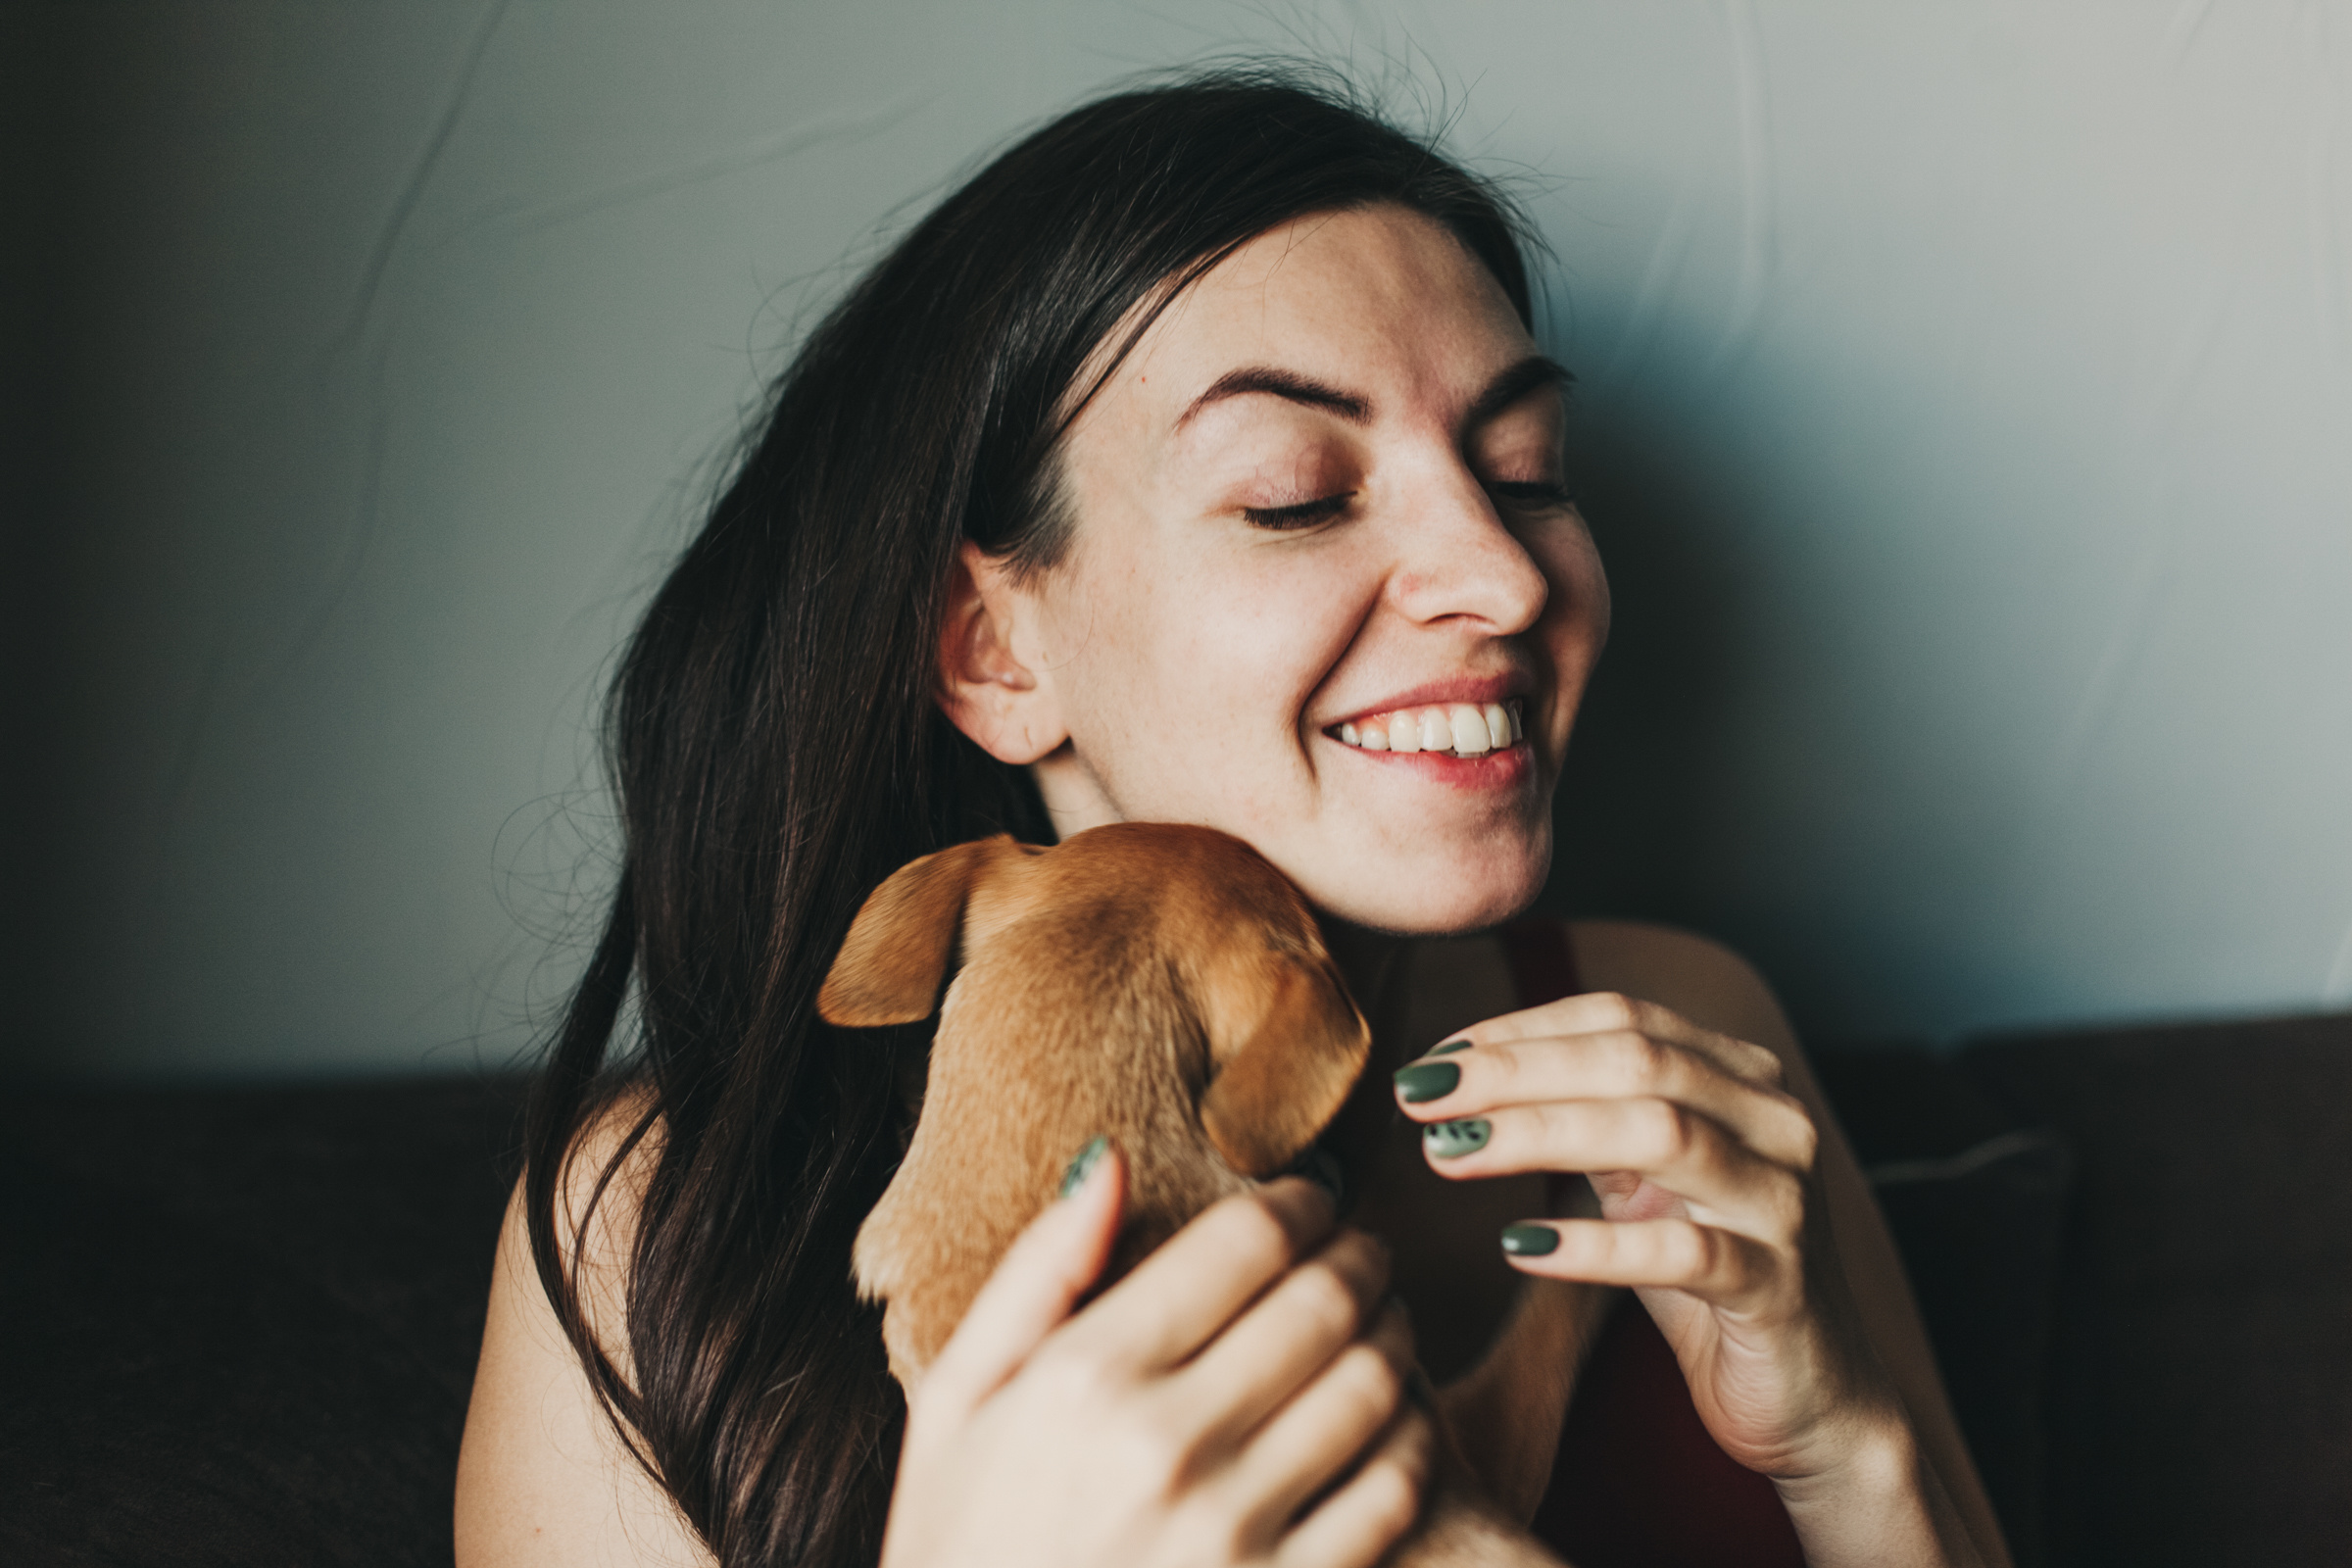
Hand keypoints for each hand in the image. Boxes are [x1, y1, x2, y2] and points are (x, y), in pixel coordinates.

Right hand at [881, 1149, 1433, 1567]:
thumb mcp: (955, 1406)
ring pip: (1372, 1386)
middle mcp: (1166, 1448)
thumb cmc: (962, 1550)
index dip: (1296, 1202)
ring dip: (1397, 1334)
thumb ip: (1037, 1276)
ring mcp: (1233, 1533)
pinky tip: (1396, 1418)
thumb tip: (1110, 1160)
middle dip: (1360, 1255)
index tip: (1308, 1200)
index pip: (1243, 1242)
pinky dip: (1413, 1436)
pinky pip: (1392, 1493)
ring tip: (1385, 1321)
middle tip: (1363, 1249)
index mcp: (1085, 1379)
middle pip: (1323, 1301)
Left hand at [1390, 991, 1894, 1481]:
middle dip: (1515, 1070)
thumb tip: (1461, 1081)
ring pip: (1661, 1134)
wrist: (1808, 1390)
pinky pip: (1683, 1253)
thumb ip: (1582, 1121)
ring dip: (1539, 1135)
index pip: (1622, 1019)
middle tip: (1421, 1094)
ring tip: (1453, 1152)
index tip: (1435, 1058)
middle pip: (1635, 1061)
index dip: (1519, 1030)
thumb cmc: (1707, 1275)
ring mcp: (1783, 1201)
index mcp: (1739, 1078)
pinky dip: (1595, 1244)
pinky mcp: (1779, 1286)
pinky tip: (1521, 1246)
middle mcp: (1773, 1122)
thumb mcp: (1641, 1182)